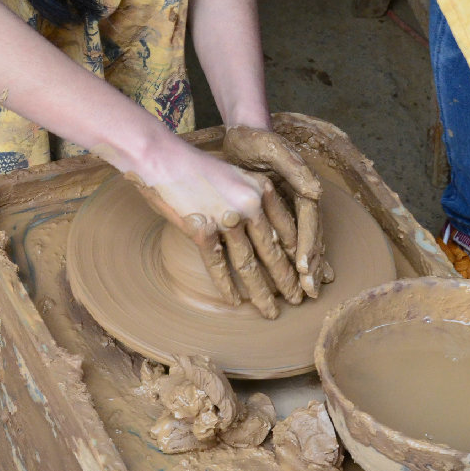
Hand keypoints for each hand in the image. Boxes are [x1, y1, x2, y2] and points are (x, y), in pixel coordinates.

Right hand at [125, 138, 305, 318]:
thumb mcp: (236, 177)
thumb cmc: (198, 167)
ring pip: (249, 264)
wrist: (162, 159)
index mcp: (262, 189)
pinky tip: (235, 302)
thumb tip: (270, 234)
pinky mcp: (202, 230)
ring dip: (261, 293)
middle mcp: (249, 204)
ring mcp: (226, 219)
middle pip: (273, 251)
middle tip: (297, 300)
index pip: (287, 230)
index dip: (298, 257)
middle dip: (287, 280)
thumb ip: (255, 202)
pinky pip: (218, 266)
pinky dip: (227, 287)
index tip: (307, 276)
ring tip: (271, 311)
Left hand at [222, 125, 328, 298]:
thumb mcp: (272, 148)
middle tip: (310, 294)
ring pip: (302, 241)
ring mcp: (291, 206)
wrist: (243, 132)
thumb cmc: (256, 139)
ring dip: (307, 267)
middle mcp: (302, 199)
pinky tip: (294, 274)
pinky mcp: (276, 210)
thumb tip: (316, 191)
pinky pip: (286, 238)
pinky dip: (291, 257)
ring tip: (310, 292)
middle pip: (311, 237)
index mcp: (304, 187)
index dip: (309, 247)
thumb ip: (293, 168)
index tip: (306, 270)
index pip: (310, 223)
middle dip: (313, 266)